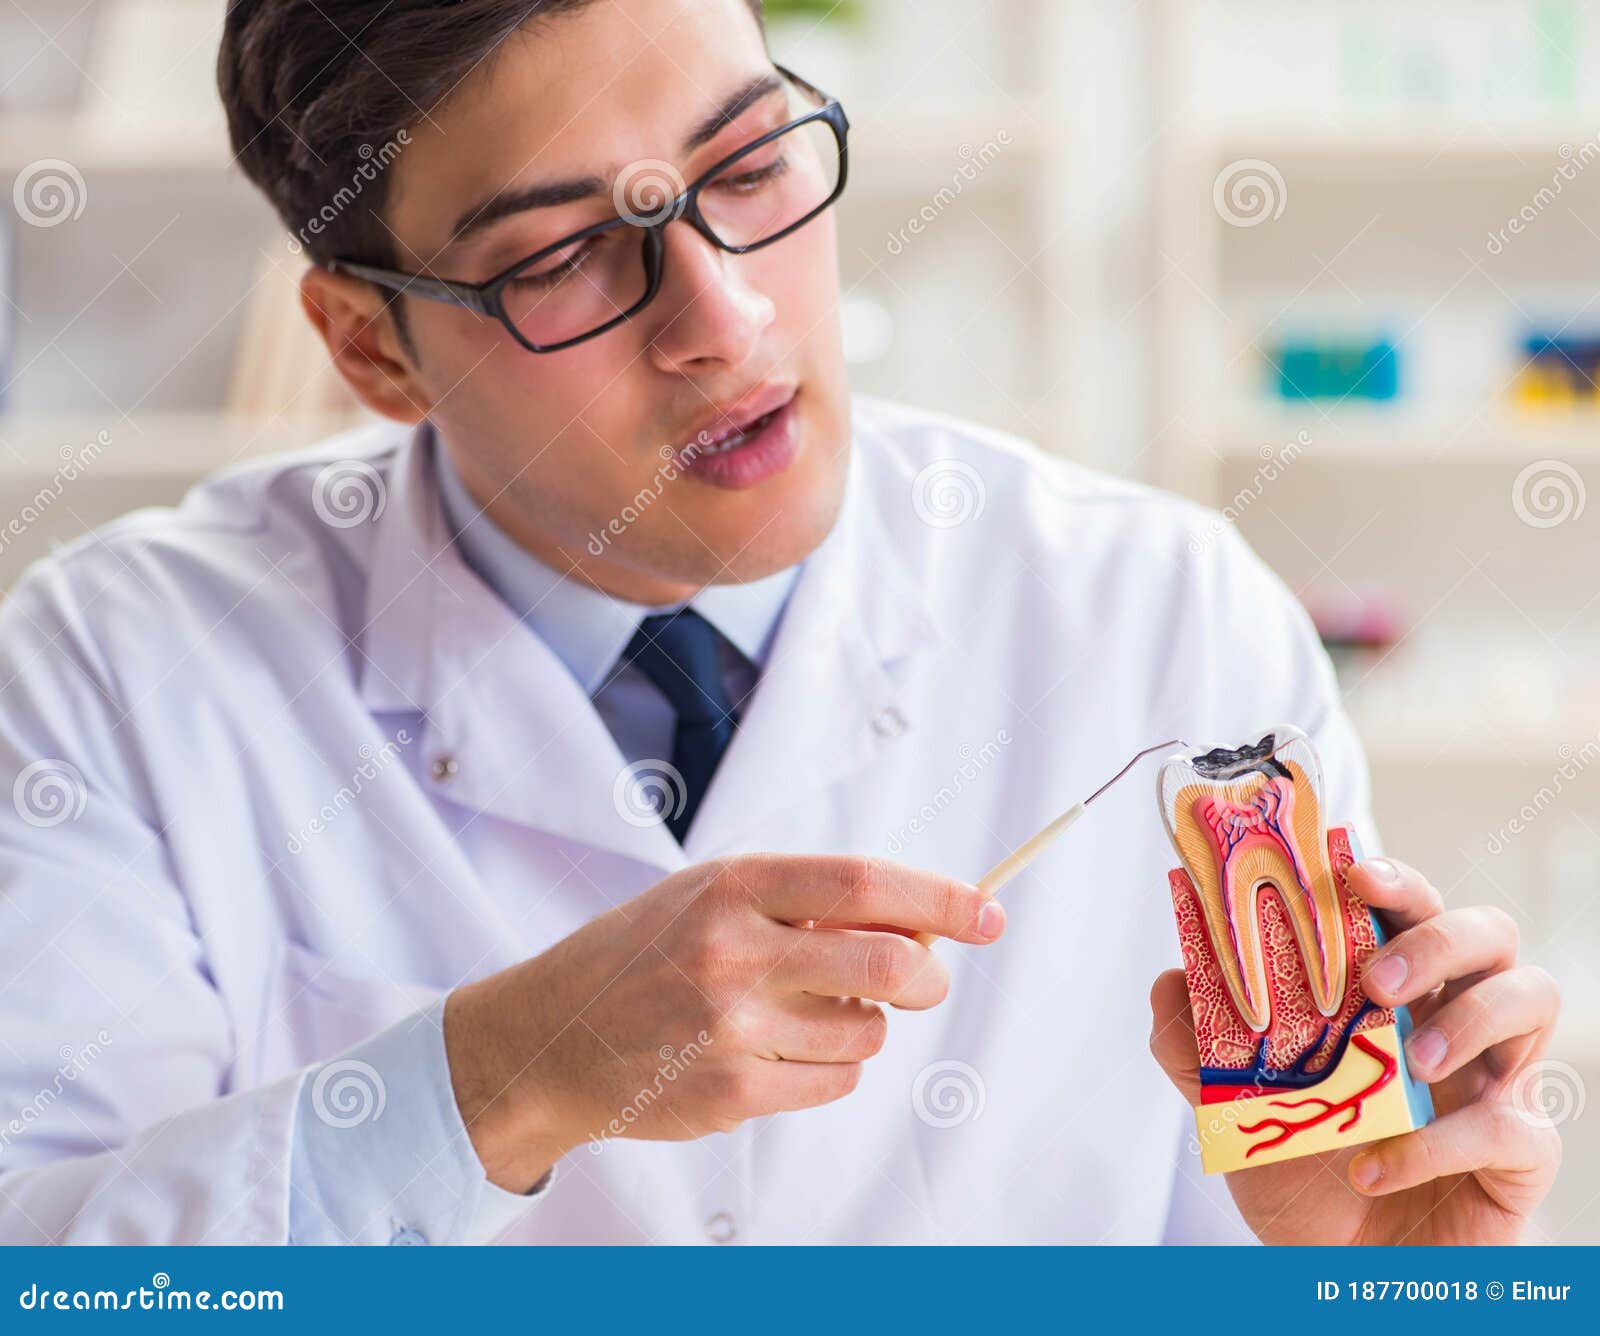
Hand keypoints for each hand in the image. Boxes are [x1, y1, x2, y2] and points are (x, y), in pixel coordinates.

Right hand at [444, 854, 1004, 1190]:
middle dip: (928, 974)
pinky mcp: (731, 1092)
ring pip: (866, 1032)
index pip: (865, 882)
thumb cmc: (644, 955)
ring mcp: (730, 1027)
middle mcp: (733, 951)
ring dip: (861, 1024)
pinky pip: (833, 1082)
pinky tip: (774, 1050)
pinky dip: (828, 1068)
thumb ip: (806, 902)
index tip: (987, 912)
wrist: (552, 1037)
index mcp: (733, 886)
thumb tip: (921, 920)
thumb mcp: (712, 895)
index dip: (941, 897)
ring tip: (801, 1012)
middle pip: (889, 963)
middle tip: (921, 977)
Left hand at [1150, 857, 1561, 1244]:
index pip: (1405, 908)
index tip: (1350, 871)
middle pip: (1486, 930)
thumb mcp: (1230, 1109)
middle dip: (1435, 938)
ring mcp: (1496, 1079)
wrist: (1339, 1276)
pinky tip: (1376, 1168)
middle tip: (1378, 981)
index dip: (1388, 879)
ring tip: (1407, 1063)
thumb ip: (1197, 1045)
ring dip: (1470, 1018)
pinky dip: (1438, 1144)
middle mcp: (1450, 1019)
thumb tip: (1169, 982)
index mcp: (1389, 993)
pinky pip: (1511, 1126)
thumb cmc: (1300, 1177)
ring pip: (1532, 995)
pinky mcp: (1521, 1151)